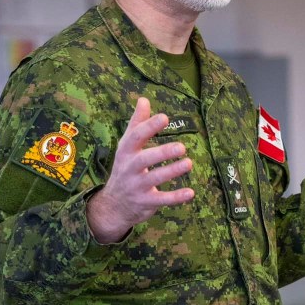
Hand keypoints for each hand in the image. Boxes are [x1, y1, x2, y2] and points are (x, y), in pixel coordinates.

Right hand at [87, 98, 193, 242]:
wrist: (113, 205)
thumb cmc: (125, 168)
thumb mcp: (127, 146)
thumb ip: (137, 124)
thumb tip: (144, 99)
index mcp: (126, 151)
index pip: (136, 137)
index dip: (149, 126)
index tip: (164, 117)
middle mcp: (130, 168)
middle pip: (145, 159)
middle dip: (163, 152)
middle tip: (182, 147)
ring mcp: (137, 186)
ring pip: (156, 178)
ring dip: (173, 171)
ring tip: (189, 163)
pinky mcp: (146, 202)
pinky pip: (162, 199)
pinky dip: (176, 197)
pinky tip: (191, 192)